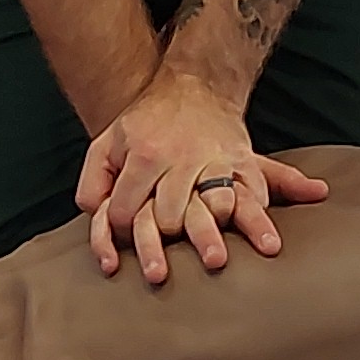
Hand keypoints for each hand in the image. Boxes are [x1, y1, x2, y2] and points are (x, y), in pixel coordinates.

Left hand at [75, 75, 329, 283]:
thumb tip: (94, 218)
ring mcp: (216, 161)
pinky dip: (259, 217)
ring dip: (215, 234)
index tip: (124, 240)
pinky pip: (255, 191)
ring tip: (217, 262)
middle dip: (162, 244)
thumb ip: (92, 183)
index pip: (125, 211)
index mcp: (145, 156)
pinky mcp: (245, 162)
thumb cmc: (146, 124)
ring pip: (218, 203)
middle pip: (171, 216)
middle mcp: (182, 160)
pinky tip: (267, 242)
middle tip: (158, 273)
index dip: (118, 232)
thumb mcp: (108, 143)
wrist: (195, 86)